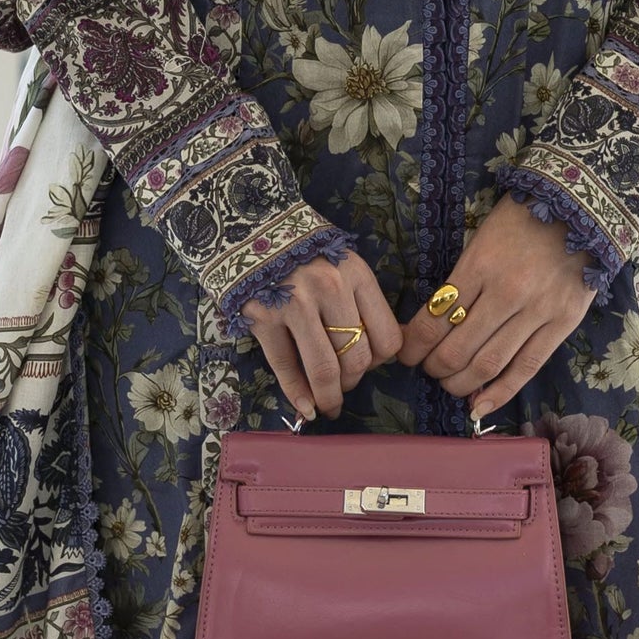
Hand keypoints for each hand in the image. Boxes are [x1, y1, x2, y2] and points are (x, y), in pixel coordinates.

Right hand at [243, 248, 402, 421]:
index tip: (369, 365)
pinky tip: (305, 408)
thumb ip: (357, 302)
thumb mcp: (341, 264)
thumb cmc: (303, 251)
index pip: (387, 337)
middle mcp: (330, 288)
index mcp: (356, 274)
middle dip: (353, 382)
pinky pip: (286, 367)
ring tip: (327, 403)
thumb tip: (373, 358)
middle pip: (357, 358)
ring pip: (325, 369)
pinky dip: (297, 394)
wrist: (250, 230)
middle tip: (344, 385)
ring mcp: (294, 303)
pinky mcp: (263, 317)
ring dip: (329, 396)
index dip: (380, 361)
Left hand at [397, 198, 595, 420]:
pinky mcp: (562, 324)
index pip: (435, 317)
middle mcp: (506, 292)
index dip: (414, 344)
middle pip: (458, 348)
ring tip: (448, 384)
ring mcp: (537, 311)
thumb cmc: (523, 218)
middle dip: (433, 367)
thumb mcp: (483, 237)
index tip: (404, 352)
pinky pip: (526, 368)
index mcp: (480, 264)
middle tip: (426, 369)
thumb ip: (462, 278)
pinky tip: (479, 407)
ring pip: (488, 364)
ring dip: (460, 383)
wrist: (582, 207)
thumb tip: (435, 318)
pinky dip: (499, 393)